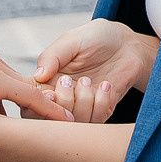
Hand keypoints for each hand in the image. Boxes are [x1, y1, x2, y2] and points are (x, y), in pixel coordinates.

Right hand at [32, 19, 158, 123]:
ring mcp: (82, 106)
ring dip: (83, 103)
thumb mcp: (72, 40)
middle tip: (71, 81)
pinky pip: (96, 122)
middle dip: (63, 102)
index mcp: (48, 80)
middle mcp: (62, 97)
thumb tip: (36, 77)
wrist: (127, 44)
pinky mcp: (101, 111)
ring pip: (75, 124)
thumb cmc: (96, 37)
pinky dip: (101, 104)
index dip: (41, 103)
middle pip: (51, 119)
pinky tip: (106, 86)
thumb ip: (52, 56)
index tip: (52, 91)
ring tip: (90, 81)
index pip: (33, 102)